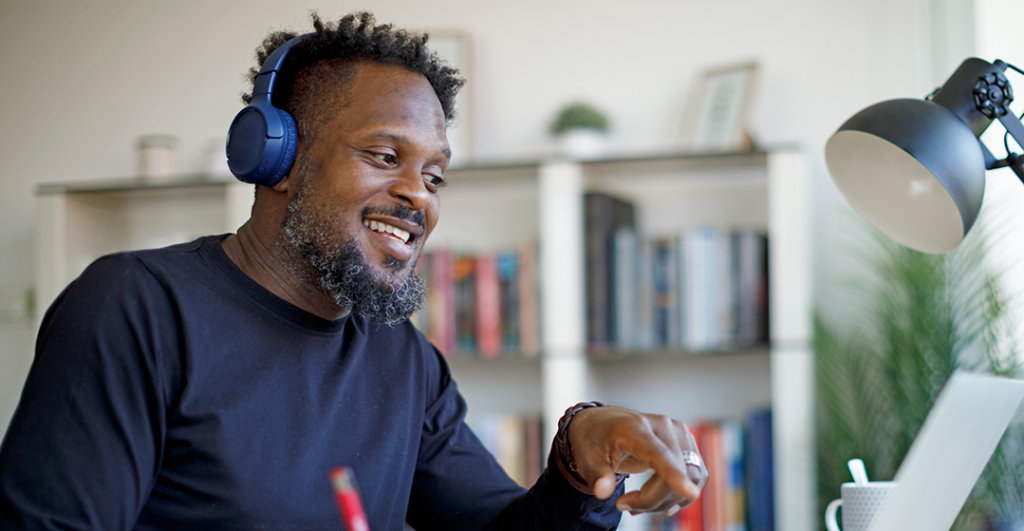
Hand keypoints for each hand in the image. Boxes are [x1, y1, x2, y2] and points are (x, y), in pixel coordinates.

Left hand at [560, 406, 707, 514]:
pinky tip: (659, 498)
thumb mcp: (586, 457)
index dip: (674, 474)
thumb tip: (602, 491)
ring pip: (690, 477)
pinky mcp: (686, 441)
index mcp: (635, 427)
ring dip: (668, 499)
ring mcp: (678, 432)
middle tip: (625, 506)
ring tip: (638, 503)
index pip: (658, 453)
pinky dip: (680, 492)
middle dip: (653, 500)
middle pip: (675, 472)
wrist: (602, 423)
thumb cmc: (594, 439)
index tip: (690, 492)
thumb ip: (596, 474)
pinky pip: (696, 475)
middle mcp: (662, 425)